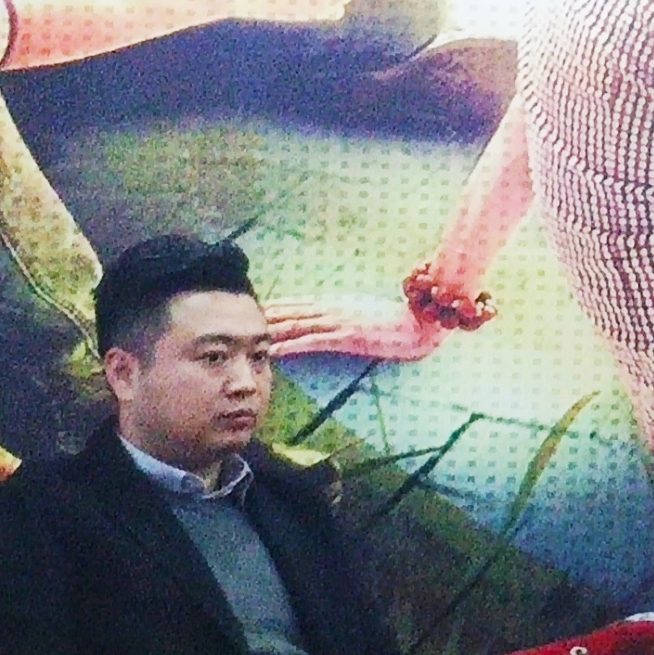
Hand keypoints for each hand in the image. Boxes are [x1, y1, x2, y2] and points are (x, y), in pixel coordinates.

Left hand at [263, 291, 443, 363]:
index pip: (297, 304)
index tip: (250, 311)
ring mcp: (339, 321)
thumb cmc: (396, 322)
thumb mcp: (364, 314)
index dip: (272, 307)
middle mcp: (333, 308)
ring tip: (246, 336)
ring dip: (269, 331)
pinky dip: (290, 345)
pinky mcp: (346, 336)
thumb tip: (328, 321)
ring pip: (296, 325)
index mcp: (336, 303)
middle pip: (289, 312)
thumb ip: (344, 316)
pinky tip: (274, 351)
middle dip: (263, 317)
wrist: (418, 326)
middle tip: (235, 322)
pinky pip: (311, 341)